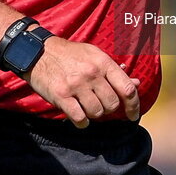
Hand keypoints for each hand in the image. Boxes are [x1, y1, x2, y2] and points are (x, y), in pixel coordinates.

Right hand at [24, 35, 140, 127]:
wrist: (39, 52)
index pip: (127, 88)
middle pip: (112, 104)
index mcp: (103, 62)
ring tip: (87, 106)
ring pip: (97, 112)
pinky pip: (80, 119)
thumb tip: (136, 84)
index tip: (133, 114)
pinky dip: (82, 122)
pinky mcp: (61, 96)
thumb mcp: (94, 55)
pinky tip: (79, 115)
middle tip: (100, 103)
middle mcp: (91, 73)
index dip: (134, 105)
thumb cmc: (70, 54)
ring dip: (94, 114)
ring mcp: (76, 85)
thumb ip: (115, 71)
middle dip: (109, 108)